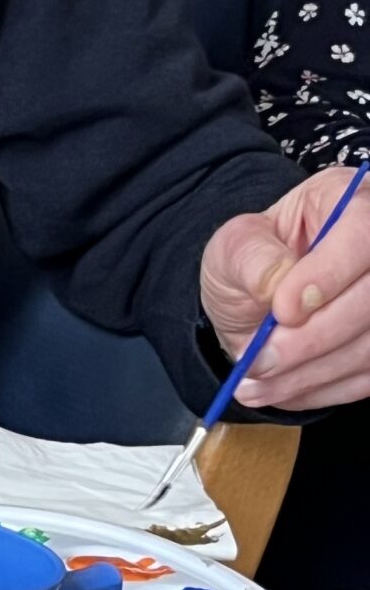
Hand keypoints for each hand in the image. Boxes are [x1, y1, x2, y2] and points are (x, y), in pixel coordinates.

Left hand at [200, 162, 369, 410]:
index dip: (328, 275)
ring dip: (311, 373)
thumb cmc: (252, 262)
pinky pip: (369, 377)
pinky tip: (281, 389)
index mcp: (349, 199)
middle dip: (313, 338)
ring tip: (256, 383)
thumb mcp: (233, 248)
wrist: (259, 300)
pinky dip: (322, 390)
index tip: (282, 309)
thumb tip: (276, 282)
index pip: (363, 233)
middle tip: (259, 360)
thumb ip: (251, 258)